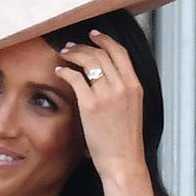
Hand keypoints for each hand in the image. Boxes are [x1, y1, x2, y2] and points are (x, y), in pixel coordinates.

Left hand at [54, 30, 145, 182]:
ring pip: (88, 61)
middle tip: (71, 46)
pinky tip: (60, 72)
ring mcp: (107, 95)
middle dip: (84, 45)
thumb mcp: (131, 109)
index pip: (120, 53)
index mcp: (135, 86)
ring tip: (64, 55)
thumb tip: (106, 78)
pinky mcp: (90, 105)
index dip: (106, 40)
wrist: (123, 161)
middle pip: (101, 53)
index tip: (94, 35)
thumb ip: (122, 91)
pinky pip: (75, 78)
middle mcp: (122, 86)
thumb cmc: (124, 141)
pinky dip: (65, 71)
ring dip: (73, 54)